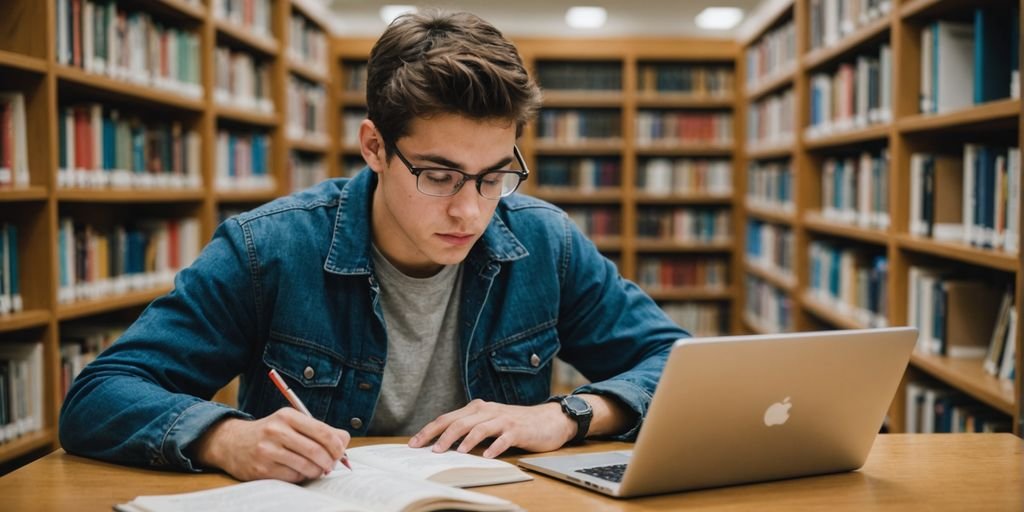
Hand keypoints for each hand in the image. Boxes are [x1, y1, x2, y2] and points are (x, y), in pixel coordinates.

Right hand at [192, 408, 350, 482]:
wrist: (232, 443)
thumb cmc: (270, 433)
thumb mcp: (291, 423)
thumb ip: (318, 429)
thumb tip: (344, 440)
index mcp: (287, 416)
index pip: (322, 431)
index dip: (337, 445)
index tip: (341, 452)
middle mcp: (276, 431)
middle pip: (316, 450)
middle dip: (330, 461)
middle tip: (332, 465)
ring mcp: (267, 450)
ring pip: (306, 466)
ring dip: (317, 471)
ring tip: (317, 469)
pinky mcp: (261, 469)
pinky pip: (292, 476)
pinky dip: (301, 476)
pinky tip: (299, 472)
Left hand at [408, 399, 574, 457]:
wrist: (549, 420)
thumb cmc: (516, 423)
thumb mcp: (490, 422)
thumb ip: (470, 429)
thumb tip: (443, 445)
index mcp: (477, 409)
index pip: (447, 418)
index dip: (429, 430)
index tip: (414, 443)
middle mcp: (488, 411)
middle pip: (459, 422)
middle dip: (440, 436)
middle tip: (428, 451)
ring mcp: (503, 420)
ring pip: (478, 428)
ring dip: (465, 440)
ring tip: (454, 453)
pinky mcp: (518, 430)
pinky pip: (503, 438)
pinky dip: (494, 447)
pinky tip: (486, 456)